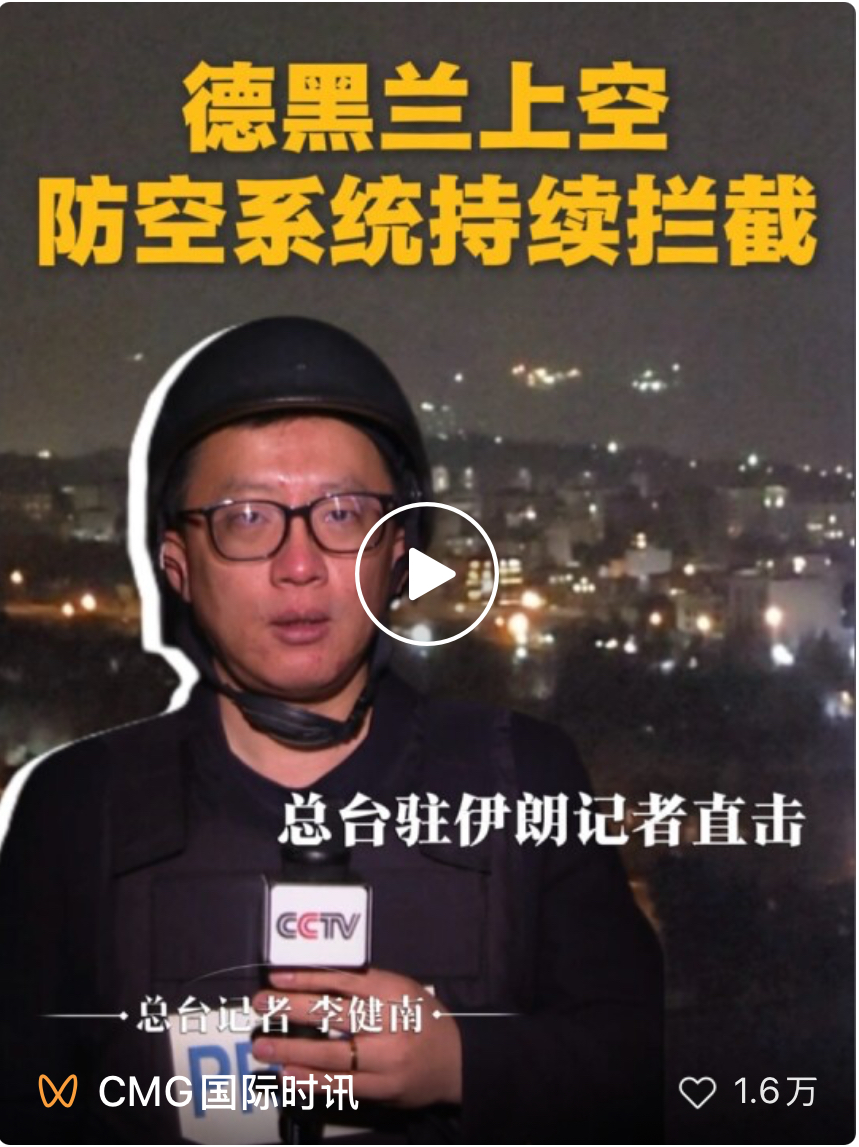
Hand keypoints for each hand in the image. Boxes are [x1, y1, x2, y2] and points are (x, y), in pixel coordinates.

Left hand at [251, 966, 462, 1107]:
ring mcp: (386, 1061)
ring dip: (292, 1049)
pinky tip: (288, 1073)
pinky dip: (311, 1079)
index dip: (308, 978)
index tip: (278, 977)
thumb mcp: (403, 989)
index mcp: (395, 993)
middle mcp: (390, 1025)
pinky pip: (340, 1084)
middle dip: (291, 1009)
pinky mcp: (382, 1090)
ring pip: (332, 1054)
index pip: (344, 981)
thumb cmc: (425, 1018)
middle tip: (261, 1004)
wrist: (457, 1062)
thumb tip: (315, 980)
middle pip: (333, 1015)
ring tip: (263, 1045)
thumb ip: (366, 985)